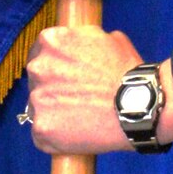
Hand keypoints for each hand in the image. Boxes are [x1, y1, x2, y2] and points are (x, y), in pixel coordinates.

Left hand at [25, 28, 172, 153]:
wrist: (136, 106)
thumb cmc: (126, 72)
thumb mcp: (107, 37)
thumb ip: (82, 38)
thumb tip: (77, 43)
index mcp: (50, 41)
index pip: (41, 51)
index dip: (55, 63)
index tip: (66, 74)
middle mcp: (37, 68)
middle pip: (37, 79)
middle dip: (52, 86)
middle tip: (75, 96)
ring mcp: (36, 100)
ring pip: (38, 107)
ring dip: (53, 111)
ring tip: (79, 117)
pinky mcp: (41, 129)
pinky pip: (42, 133)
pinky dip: (55, 136)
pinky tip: (75, 133)